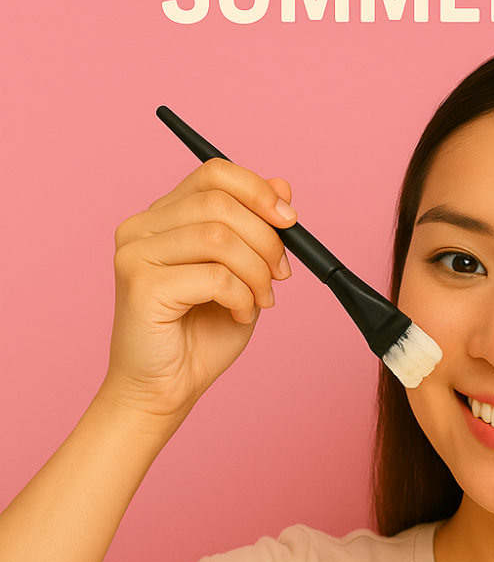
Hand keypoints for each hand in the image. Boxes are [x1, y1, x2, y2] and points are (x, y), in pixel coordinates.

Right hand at [100, 158, 295, 424]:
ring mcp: (135, 254)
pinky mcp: (141, 285)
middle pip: (219, 202)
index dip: (257, 190)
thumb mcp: (243, 271)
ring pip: (219, 237)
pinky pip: (214, 276)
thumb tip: (282, 185)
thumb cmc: (200, 332)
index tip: (289, 220)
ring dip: (256, 271)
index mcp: (163, 215)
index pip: (213, 172)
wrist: (165, 388)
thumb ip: (257, 228)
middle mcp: (141, 227)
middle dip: (265, 239)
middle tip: (280, 275)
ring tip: (260, 299)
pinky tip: (239, 313)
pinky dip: (241, 295)